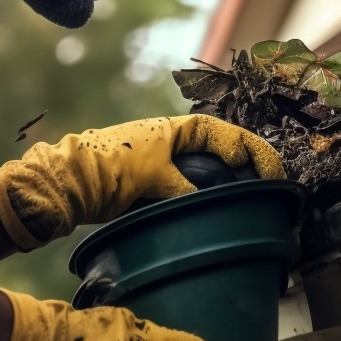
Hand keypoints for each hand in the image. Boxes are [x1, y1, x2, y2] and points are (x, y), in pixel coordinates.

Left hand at [0, 114, 283, 249]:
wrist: (68, 181)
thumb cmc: (109, 168)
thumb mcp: (154, 177)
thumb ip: (186, 188)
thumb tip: (210, 203)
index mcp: (176, 130)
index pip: (226, 134)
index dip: (253, 150)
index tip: (269, 173)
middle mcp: (173, 141)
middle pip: (222, 149)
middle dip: (249, 163)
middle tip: (272, 184)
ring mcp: (164, 161)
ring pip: (209, 167)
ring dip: (231, 180)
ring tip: (254, 197)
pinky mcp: (153, 181)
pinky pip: (192, 184)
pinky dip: (209, 194)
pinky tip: (218, 209)